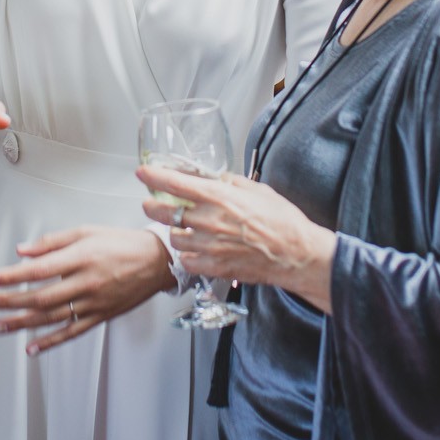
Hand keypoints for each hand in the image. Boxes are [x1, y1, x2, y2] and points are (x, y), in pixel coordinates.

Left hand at [0, 226, 174, 355]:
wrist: (157, 261)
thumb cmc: (122, 243)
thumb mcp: (87, 231)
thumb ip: (53, 242)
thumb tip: (23, 250)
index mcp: (81, 258)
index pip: (39, 270)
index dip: (12, 277)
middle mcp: (85, 283)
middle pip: (40, 297)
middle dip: (9, 301)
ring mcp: (93, 303)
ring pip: (51, 318)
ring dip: (21, 323)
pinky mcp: (100, 316)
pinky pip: (72, 332)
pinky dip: (50, 342)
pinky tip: (32, 347)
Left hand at [139, 166, 335, 312]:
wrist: (296, 254)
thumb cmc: (283, 222)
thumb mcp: (257, 189)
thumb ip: (230, 183)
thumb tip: (215, 178)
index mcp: (219, 197)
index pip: (175, 183)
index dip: (154, 176)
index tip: (143, 173)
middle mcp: (209, 221)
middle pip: (165, 211)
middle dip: (152, 205)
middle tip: (151, 203)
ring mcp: (209, 247)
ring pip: (174, 237)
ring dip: (174, 230)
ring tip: (181, 227)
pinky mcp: (214, 267)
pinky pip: (187, 260)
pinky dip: (187, 254)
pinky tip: (195, 248)